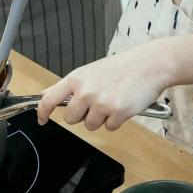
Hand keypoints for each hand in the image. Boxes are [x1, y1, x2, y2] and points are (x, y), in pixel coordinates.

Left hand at [37, 42, 172, 130]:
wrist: (150, 65)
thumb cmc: (121, 67)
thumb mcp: (89, 71)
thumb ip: (69, 86)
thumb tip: (46, 94)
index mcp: (76, 78)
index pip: (49, 99)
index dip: (42, 112)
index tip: (42, 119)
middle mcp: (86, 91)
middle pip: (70, 119)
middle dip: (81, 116)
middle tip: (95, 103)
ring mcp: (101, 103)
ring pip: (90, 125)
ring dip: (100, 118)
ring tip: (112, 101)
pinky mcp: (117, 113)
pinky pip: (109, 128)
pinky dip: (115, 121)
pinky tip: (122, 105)